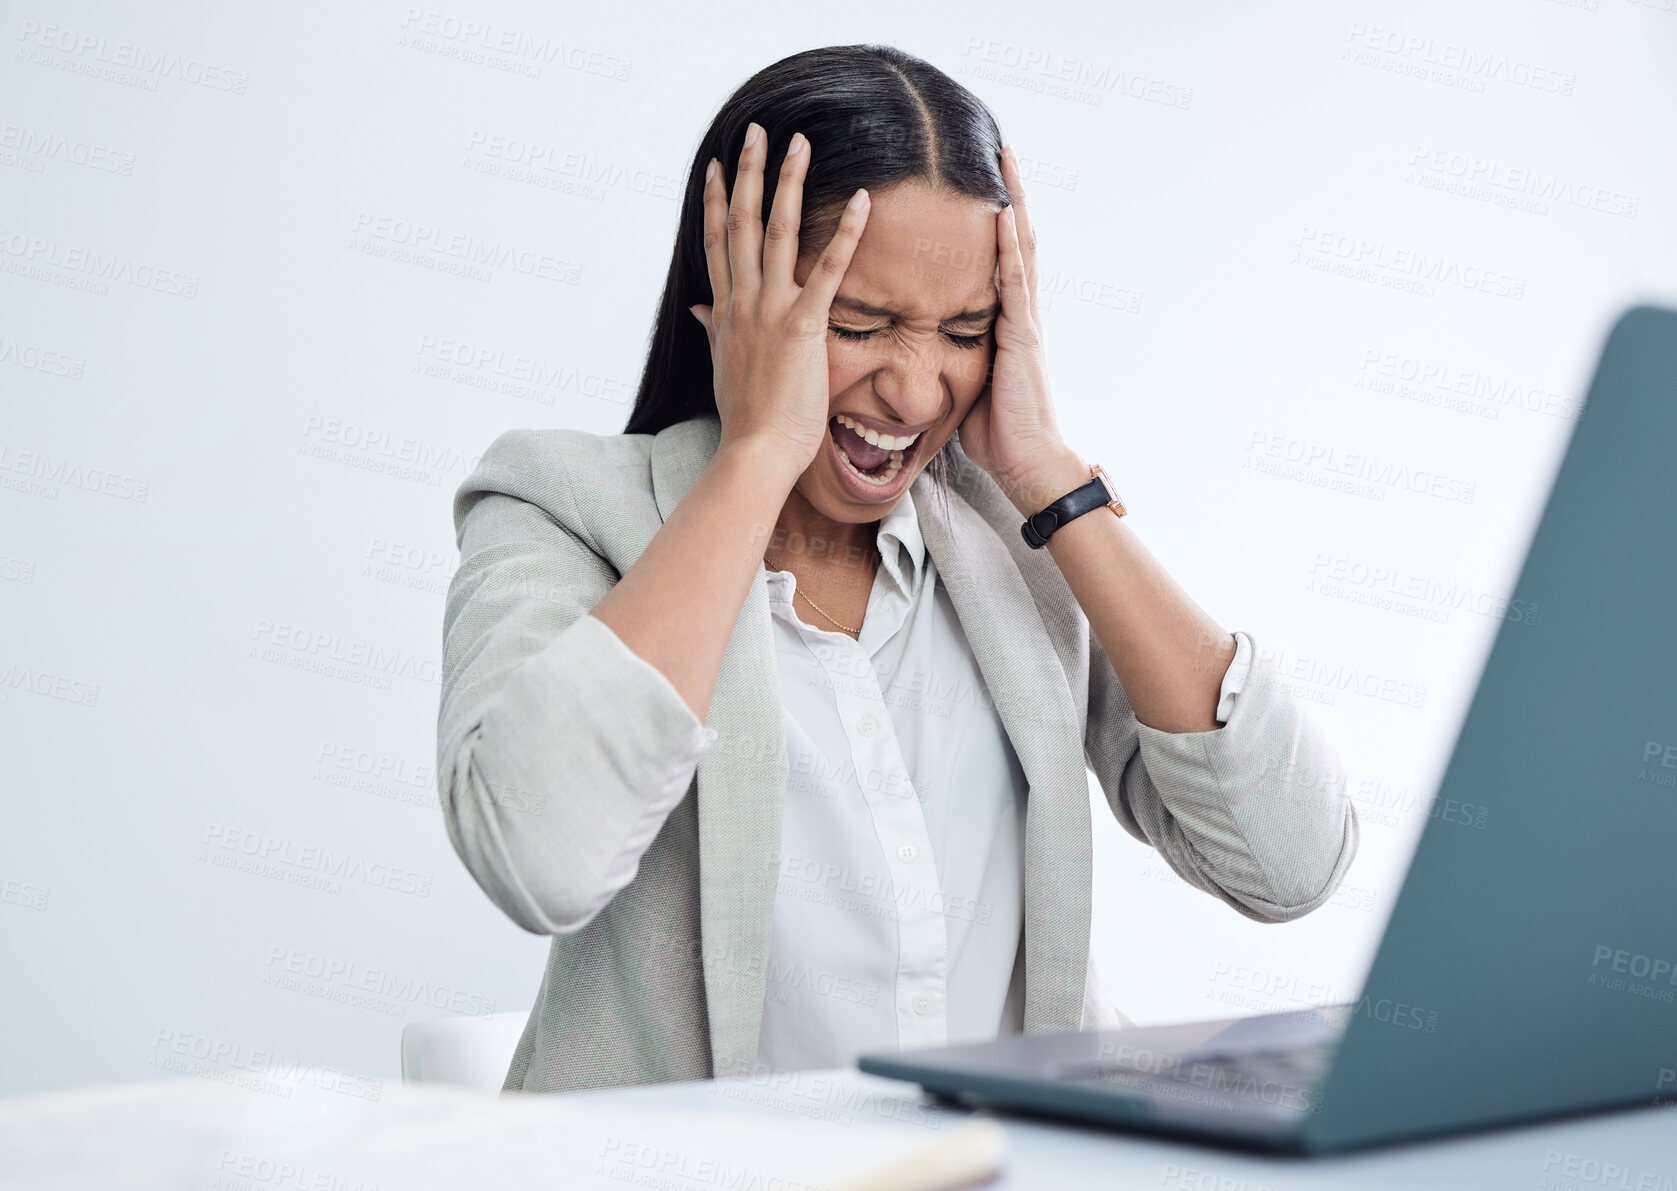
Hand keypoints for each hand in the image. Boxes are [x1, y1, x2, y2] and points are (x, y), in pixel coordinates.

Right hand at [689, 122, 871, 482]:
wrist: (755, 451)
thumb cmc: (746, 419)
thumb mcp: (722, 368)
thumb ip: (714, 331)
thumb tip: (699, 310)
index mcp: (726, 312)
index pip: (716, 243)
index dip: (713, 201)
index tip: (715, 166)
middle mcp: (742, 302)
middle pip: (740, 222)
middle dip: (748, 173)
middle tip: (757, 131)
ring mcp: (770, 310)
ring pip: (776, 232)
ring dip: (787, 183)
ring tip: (800, 143)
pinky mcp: (803, 326)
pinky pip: (827, 270)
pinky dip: (846, 234)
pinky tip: (863, 201)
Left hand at [956, 145, 1078, 510]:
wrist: (1028, 463)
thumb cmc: (999, 435)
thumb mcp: (969, 387)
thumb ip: (955, 359)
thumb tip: (924, 353)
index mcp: (1006, 323)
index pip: (1000, 259)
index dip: (994, 219)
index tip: (983, 182)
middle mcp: (1021, 313)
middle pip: (1016, 239)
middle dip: (1010, 193)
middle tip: (1002, 148)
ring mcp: (1026, 321)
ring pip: (1020, 248)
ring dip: (1014, 202)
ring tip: (1006, 160)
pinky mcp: (1023, 337)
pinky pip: (1016, 283)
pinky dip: (1009, 247)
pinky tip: (1003, 214)